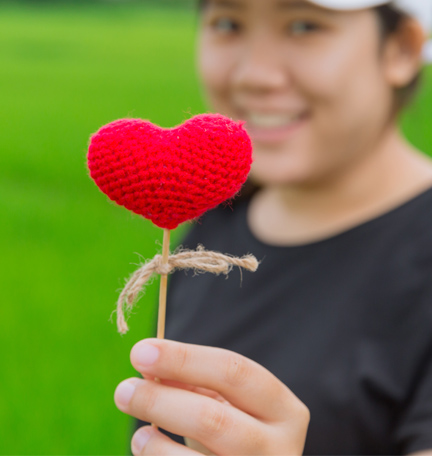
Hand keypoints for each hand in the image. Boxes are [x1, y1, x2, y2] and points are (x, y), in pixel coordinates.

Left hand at [114, 339, 309, 454]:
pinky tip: (148, 449)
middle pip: (213, 418)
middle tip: (124, 390)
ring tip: (138, 434)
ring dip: (154, 444)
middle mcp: (280, 449)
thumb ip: (192, 381)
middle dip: (160, 400)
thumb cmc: (235, 431)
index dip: (183, 358)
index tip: (141, 351)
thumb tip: (147, 364)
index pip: (233, 371)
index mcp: (283, 409)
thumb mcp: (224, 402)